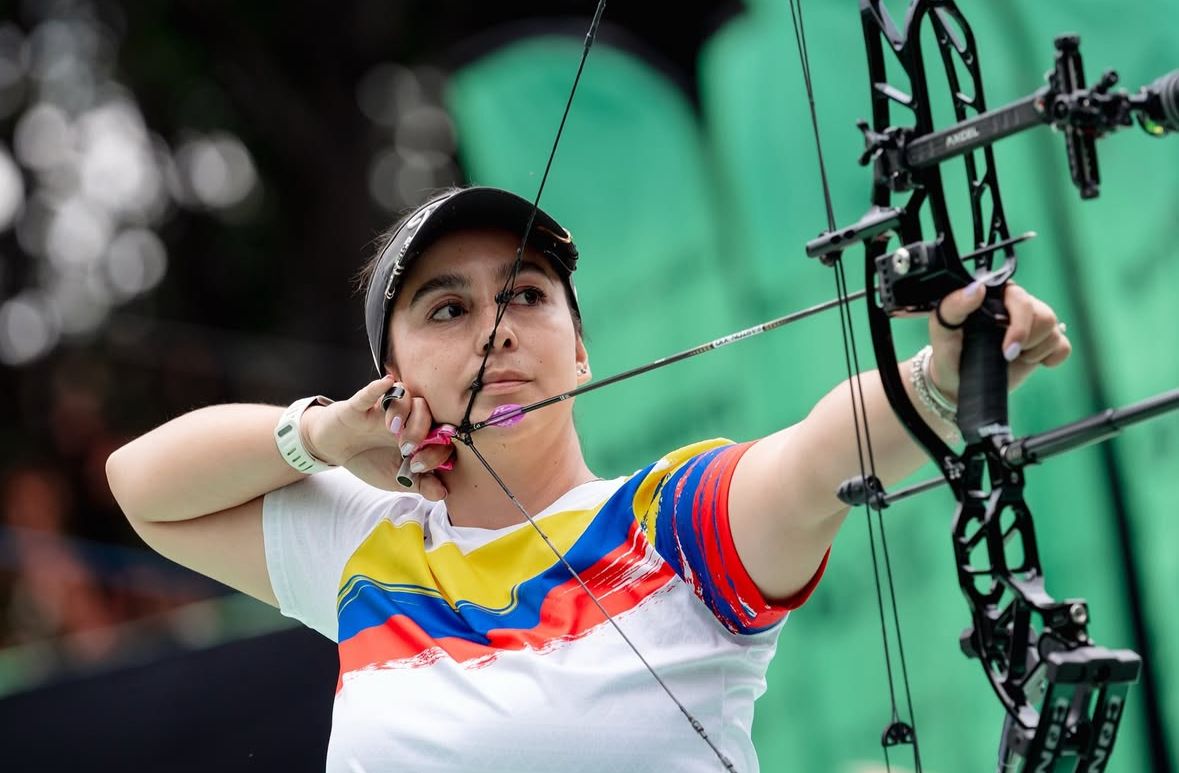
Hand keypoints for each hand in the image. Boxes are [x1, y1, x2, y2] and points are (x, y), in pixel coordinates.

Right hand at [301, 376, 454, 499]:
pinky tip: (385, 384)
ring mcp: (384, 409)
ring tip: (393, 429)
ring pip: (404, 396)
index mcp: (420, 435)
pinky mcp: (360, 405)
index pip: (440, 435)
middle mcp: (406, 418)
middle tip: (407, 448)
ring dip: (402, 411)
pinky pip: (370, 392)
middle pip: (426, 410)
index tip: (419, 467)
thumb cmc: (371, 460)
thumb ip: (420, 485)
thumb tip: (443, 493)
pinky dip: (377, 388)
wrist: (335, 449)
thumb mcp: (397, 479)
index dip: (436, 451)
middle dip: (421, 429)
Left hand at [928, 281, 1072, 398]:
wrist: (957, 380)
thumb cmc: (949, 349)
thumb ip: (954, 306)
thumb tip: (977, 289)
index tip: (1006, 348)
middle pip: (1044, 315)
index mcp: (996, 295)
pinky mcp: (1045, 344)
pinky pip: (1063, 346)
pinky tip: (1031, 360)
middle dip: (1026, 340)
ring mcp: (1034, 323)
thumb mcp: (942, 327)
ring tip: (1012, 357)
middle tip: (1006, 355)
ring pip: (1054, 329)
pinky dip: (1051, 357)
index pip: (1020, 298)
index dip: (1018, 324)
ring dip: (1035, 349)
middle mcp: (1018, 305)